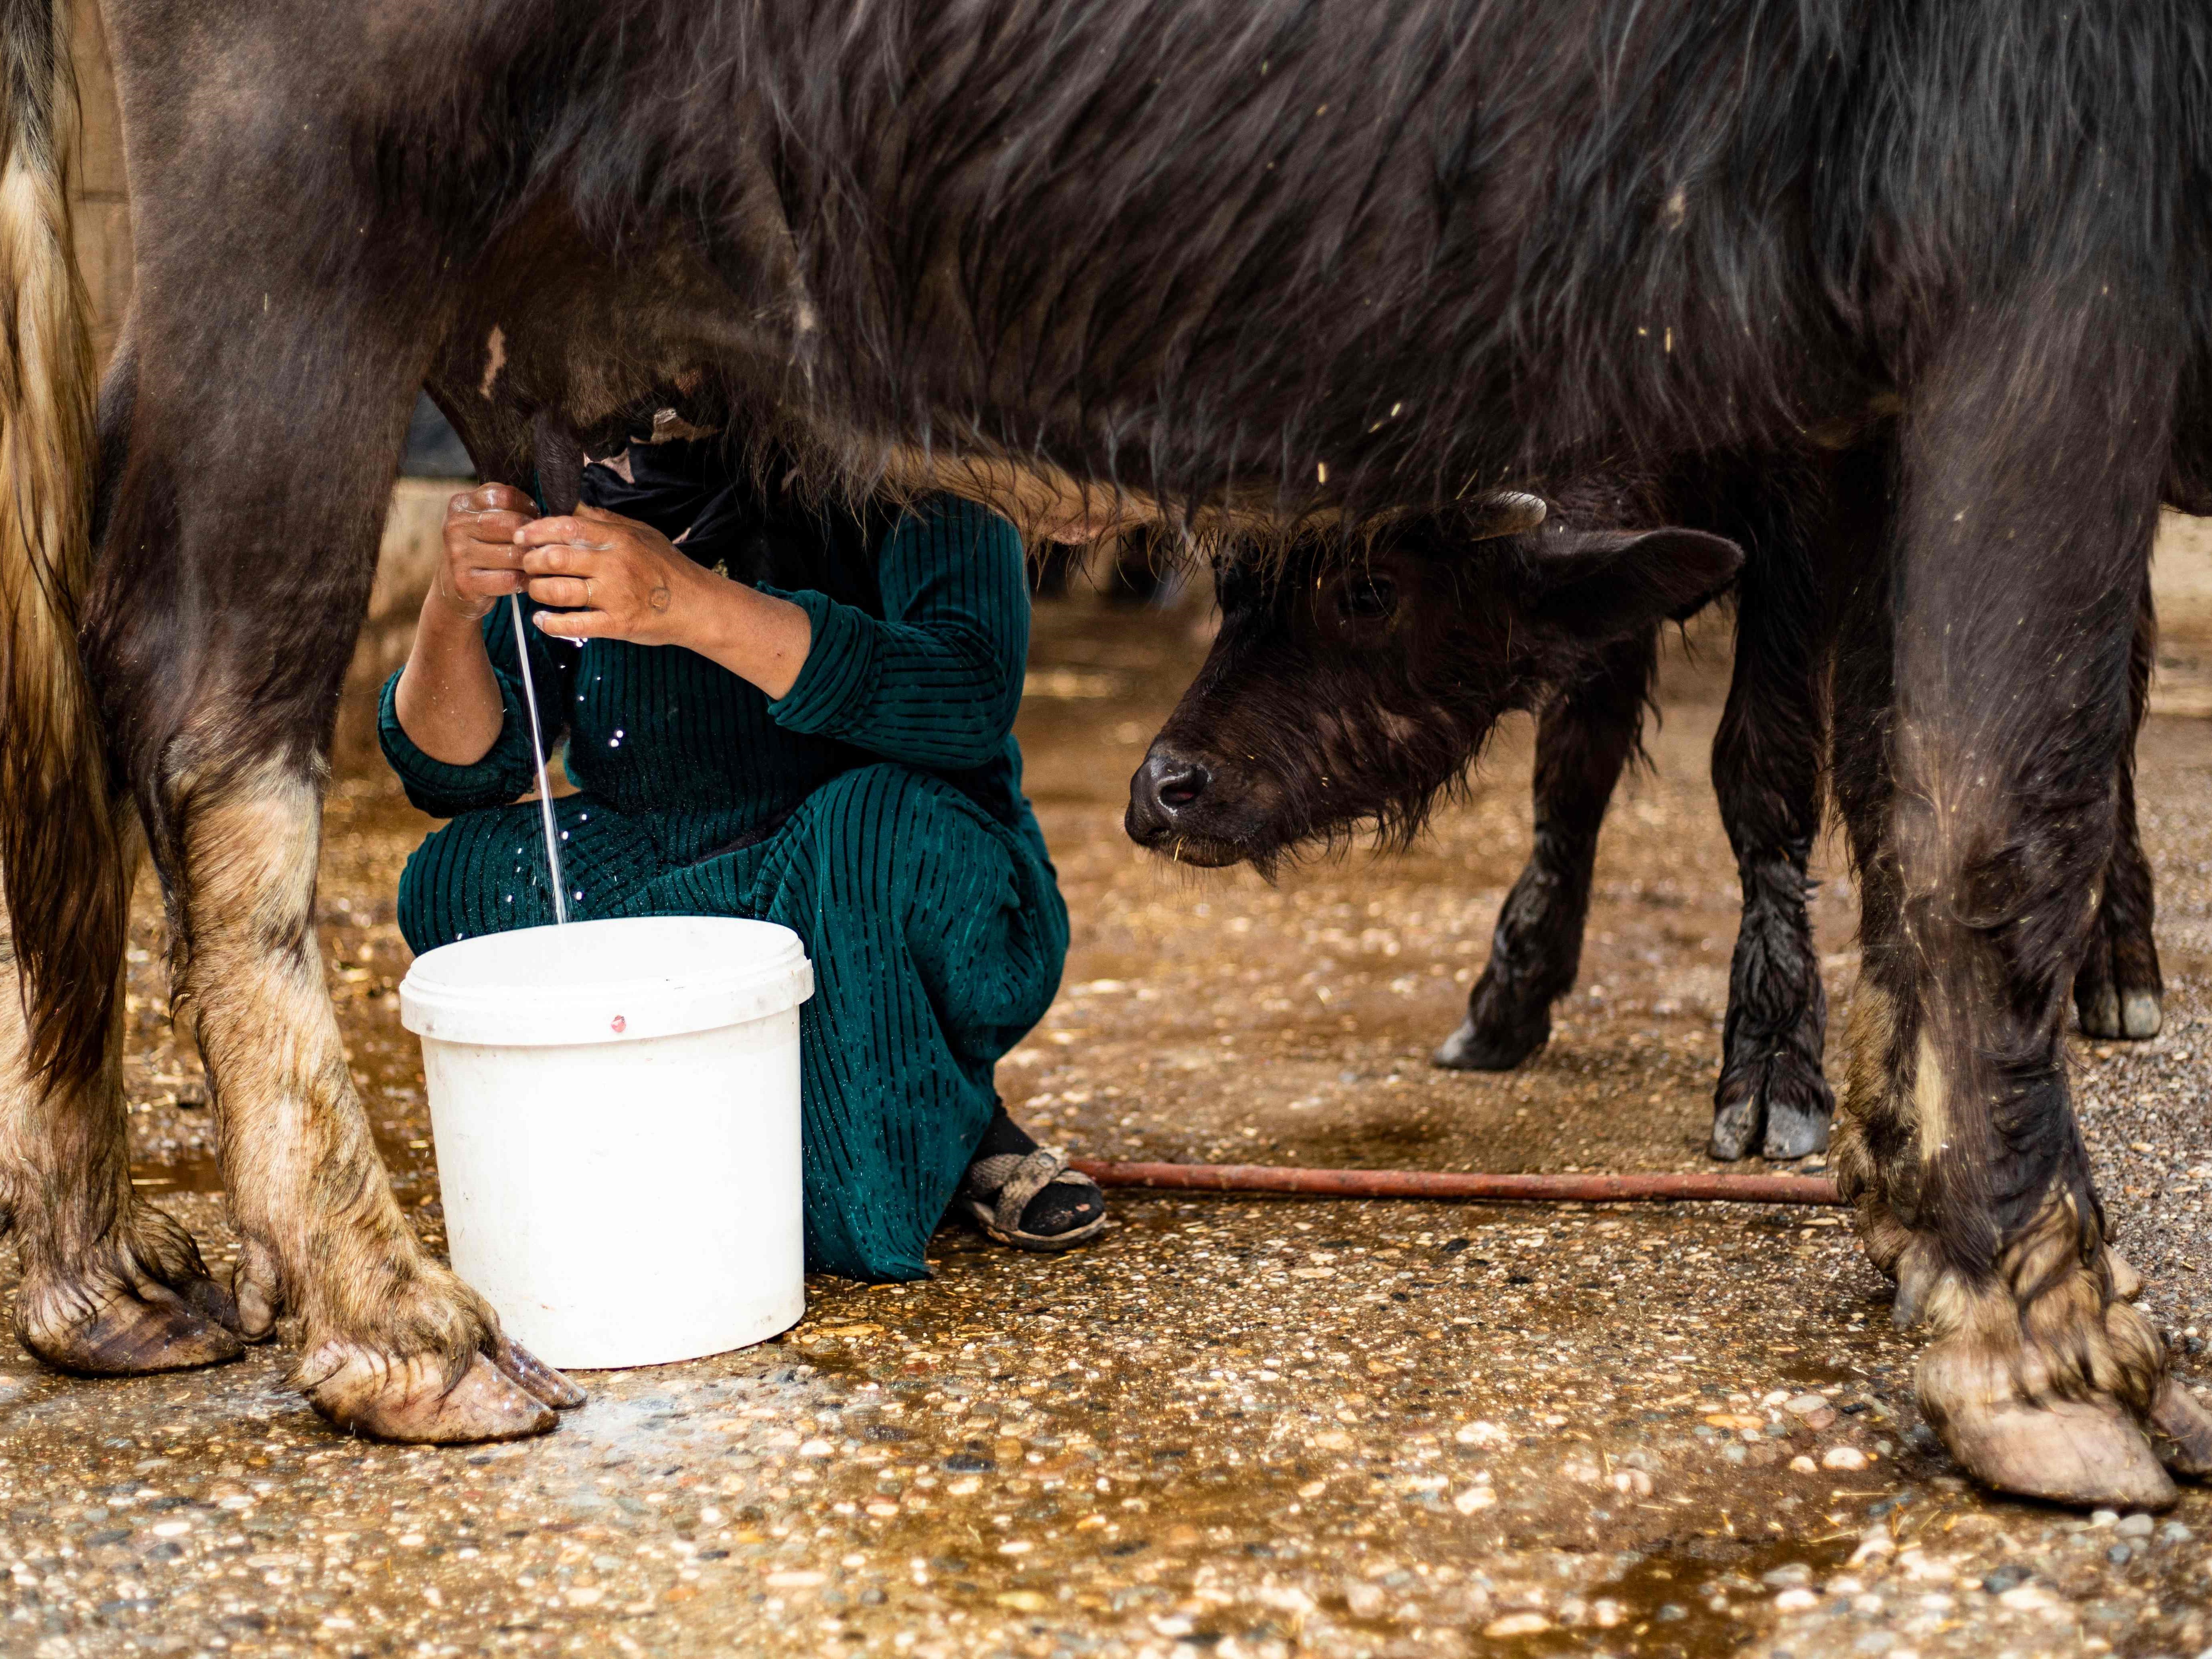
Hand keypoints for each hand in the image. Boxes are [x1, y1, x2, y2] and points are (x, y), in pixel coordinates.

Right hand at [435, 484, 535, 619]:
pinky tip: (527, 579)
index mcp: (461, 504)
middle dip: (532, 536)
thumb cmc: (480, 546)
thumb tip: (540, 511)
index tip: (533, 517)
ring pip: (514, 554)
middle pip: (512, 525)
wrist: (454, 583)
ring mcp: (457, 555)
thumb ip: (505, 506)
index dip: (527, 506)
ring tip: (537, 561)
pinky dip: (524, 580)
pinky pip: (509, 579)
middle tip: (542, 543)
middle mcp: (455, 526)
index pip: (504, 496)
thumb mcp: (484, 517)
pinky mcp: (465, 582)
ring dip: (532, 560)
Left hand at [513, 505, 702, 646]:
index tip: (521, 536)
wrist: (697, 605)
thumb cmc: (667, 567)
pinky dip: (551, 623)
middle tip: (527, 566)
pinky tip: (542, 620)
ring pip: (559, 591)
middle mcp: (614, 564)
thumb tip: (572, 506)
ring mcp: (615, 595)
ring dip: (537, 590)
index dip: (537, 531)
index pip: (568, 526)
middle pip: (556, 558)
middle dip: (532, 562)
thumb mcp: (640, 533)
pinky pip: (574, 624)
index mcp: (618, 539)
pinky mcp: (617, 624)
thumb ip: (605, 520)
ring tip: (536, 590)